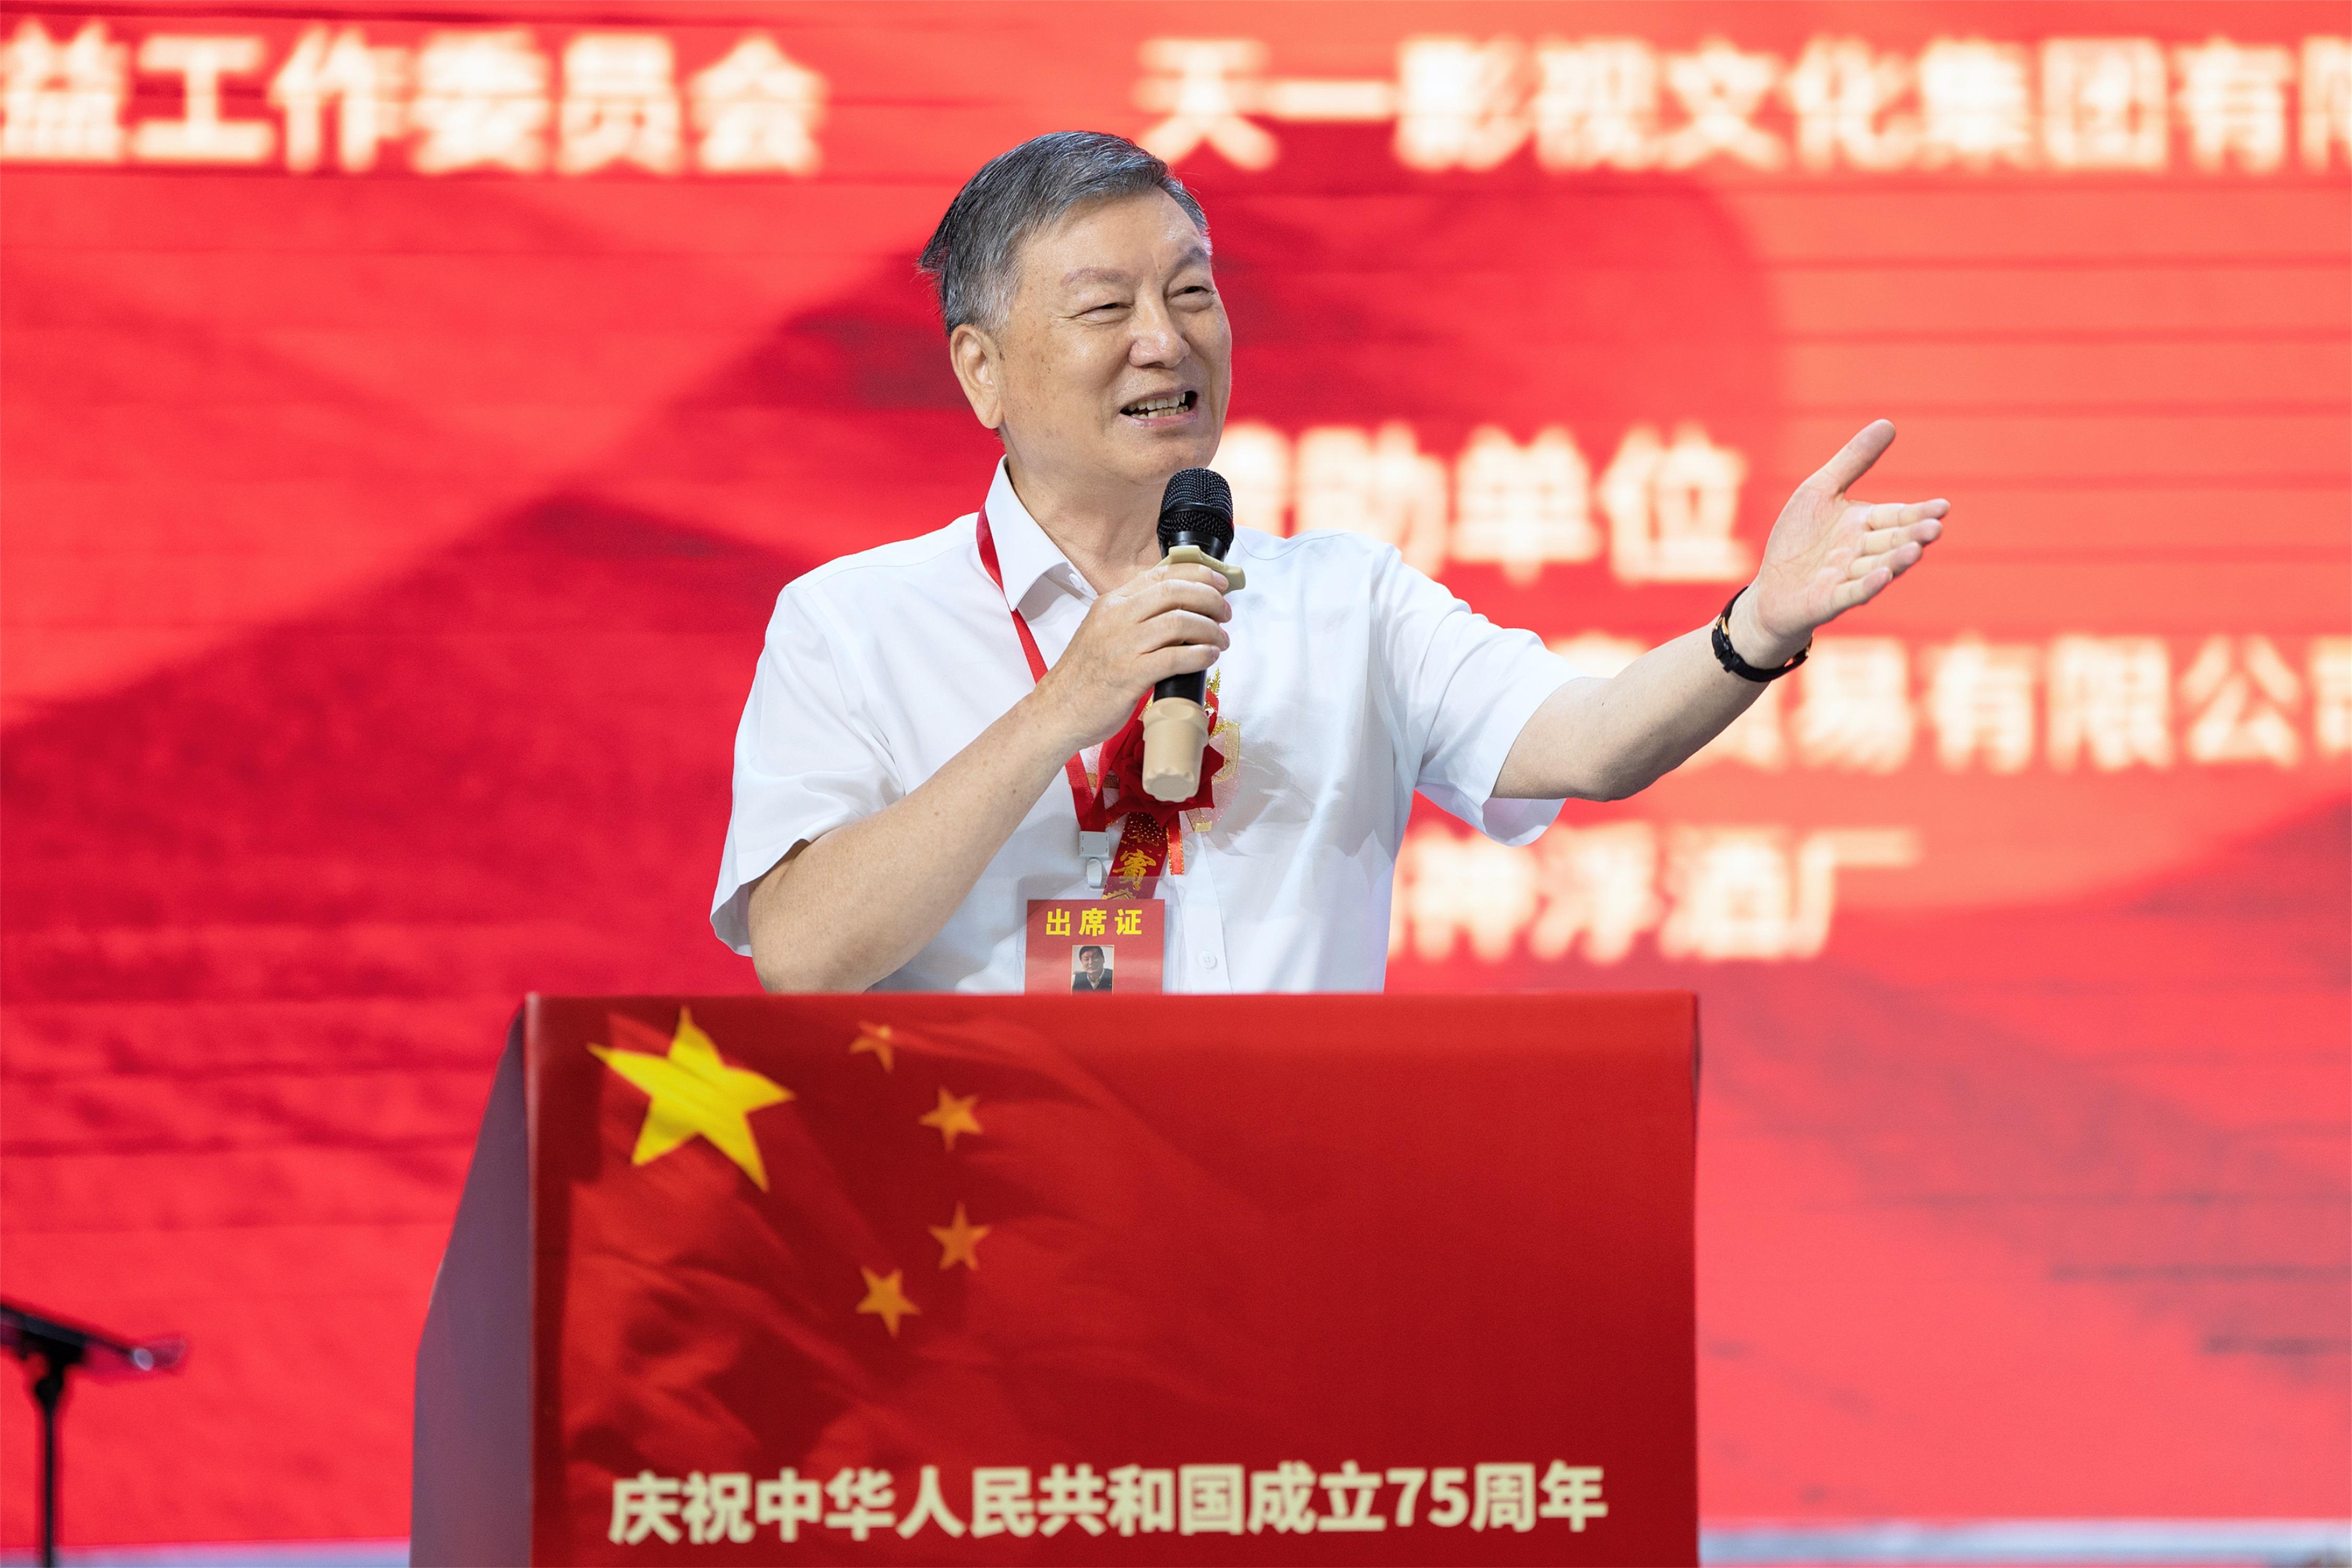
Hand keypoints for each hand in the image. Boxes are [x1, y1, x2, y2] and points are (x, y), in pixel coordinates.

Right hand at [1030, 561, 1229, 748]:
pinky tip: (1209, 657)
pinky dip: (1199, 655)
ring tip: (1221, 640)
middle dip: (1209, 599)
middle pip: (1174, 592)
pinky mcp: (1129, 675)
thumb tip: (1180, 609)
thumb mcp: (1105, 631)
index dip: (1197, 574)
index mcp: (1112, 603)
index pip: (1161, 575)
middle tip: (1225, 613)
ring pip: (1179, 621)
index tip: (1219, 583)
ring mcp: (1122, 645)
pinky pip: (1174, 657)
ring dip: (1210, 629)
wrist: (1057, 710)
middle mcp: (1116, 617)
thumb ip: (1136, 616)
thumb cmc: (1086, 675)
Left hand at [1736, 419, 1947, 664]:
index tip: (1944, 506)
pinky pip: (1852, 592)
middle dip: (1913, 536)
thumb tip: (1889, 423)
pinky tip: (1882, 576)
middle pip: (1893, 542)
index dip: (1920, 513)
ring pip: (1878, 567)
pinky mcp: (1829, 600)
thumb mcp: (1820, 490)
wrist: (1770, 588)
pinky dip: (1868, 585)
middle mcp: (1861, 551)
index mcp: (1864, 525)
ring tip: (1916, 550)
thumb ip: (1853, 461)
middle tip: (1935, 528)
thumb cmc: (1798, 538)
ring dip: (1897, 560)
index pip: (1898, 517)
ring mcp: (1847, 577)